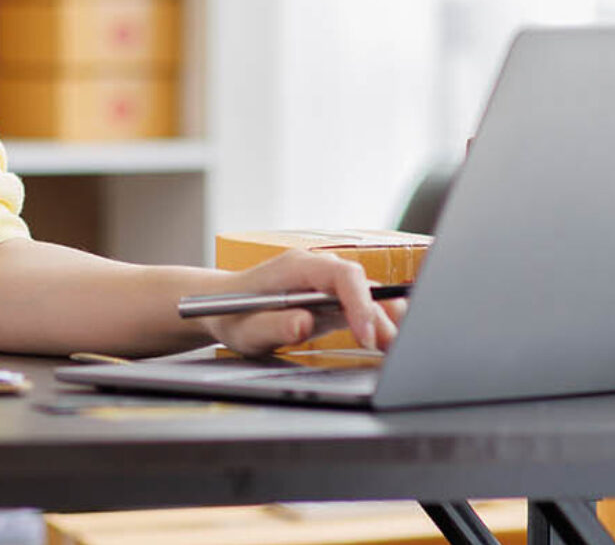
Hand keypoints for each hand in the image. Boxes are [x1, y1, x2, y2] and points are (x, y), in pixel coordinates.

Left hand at [197, 249, 405, 357]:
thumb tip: (304, 323)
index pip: (342, 275)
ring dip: (384, 318)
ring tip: (394, 348)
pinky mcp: (331, 300)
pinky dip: (377, 322)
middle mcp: (316, 270)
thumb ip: (275, 325)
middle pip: (361, 284)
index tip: (365, 333)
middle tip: (390, 348)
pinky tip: (388, 341)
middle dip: (379, 315)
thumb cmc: (232, 316)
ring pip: (367, 294)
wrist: (219, 309)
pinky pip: (361, 305)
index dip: (360, 302)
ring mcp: (325, 283)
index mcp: (297, 266)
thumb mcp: (247, 328)